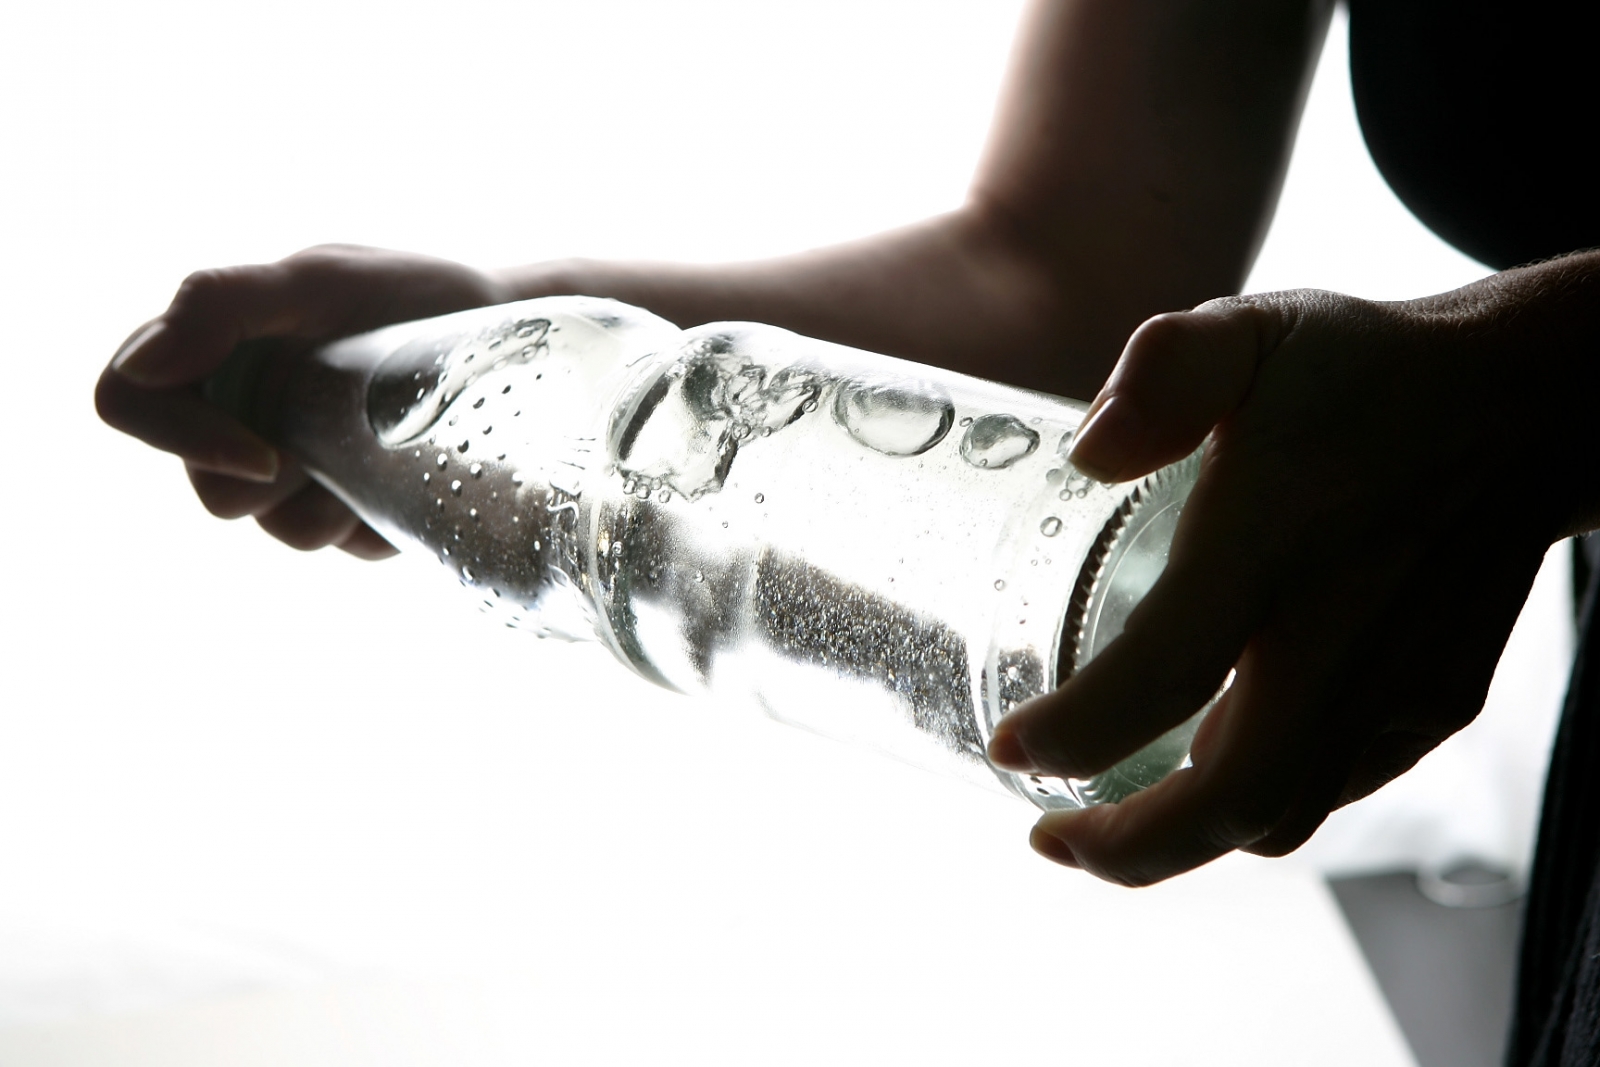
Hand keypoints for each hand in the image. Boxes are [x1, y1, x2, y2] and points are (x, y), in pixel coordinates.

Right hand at [96, 245, 511, 556]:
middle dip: (280, 482)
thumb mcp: (320, 281)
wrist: (510, 329)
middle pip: (214, 492)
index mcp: (211, 354)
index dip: (178, 439)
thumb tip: (142, 366)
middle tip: (345, 440)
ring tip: (394, 452)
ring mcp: (305, 469)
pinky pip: (353, 544)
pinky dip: (387, 517)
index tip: (263, 451)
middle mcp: (245, 417)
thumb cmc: (409, 293)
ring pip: (286, 530)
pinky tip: (423, 476)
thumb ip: (224, 305)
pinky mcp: (360, 506)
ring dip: (339, 506)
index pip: (128, 403)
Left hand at [988, 256, 1599, 884]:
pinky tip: (1204, 780)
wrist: (1525, 407)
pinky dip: (1256, 810)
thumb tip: (1088, 452)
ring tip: (1106, 828)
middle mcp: (1343, 635)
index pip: (1163, 674)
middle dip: (1127, 846)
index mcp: (1276, 544)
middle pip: (1232, 798)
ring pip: (1284, 816)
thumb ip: (1164, 372)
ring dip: (1185, 842)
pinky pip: (1335, 791)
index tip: (1011, 747)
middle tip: (1048, 835)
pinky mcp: (1434, 705)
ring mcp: (1399, 684)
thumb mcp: (1252, 332)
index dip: (1075, 734)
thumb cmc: (1367, 370)